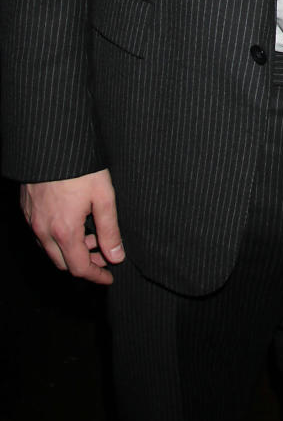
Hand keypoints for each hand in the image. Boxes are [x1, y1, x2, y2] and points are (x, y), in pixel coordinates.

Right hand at [21, 169, 123, 285]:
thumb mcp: (104, 196)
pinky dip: (57, 238)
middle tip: (104, 253)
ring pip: (50, 250)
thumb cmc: (80, 167)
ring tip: (92, 235)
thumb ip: (110, 230)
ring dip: (71, 250)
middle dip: (85, 263)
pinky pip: (40, 235)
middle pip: (63, 263)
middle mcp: (43, 230)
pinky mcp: (27, 209)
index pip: (79, 268)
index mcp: (64, 231)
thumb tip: (116, 256)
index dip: (96, 276)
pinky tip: (73, 223)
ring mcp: (32, 220)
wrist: (51, 143)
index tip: (109, 277)